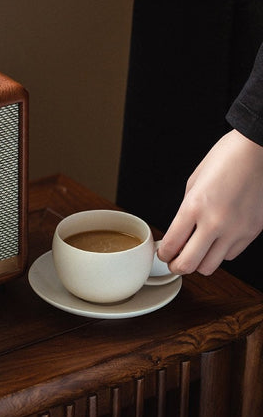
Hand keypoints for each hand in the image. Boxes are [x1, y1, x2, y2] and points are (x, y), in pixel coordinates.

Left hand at [158, 130, 262, 275]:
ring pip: (210, 266)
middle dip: (176, 266)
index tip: (163, 253)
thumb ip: (185, 212)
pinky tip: (217, 241)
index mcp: (194, 206)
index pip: (171, 245)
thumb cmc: (224, 159)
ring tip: (196, 252)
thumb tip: (179, 234)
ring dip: (199, 263)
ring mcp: (236, 230)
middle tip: (174, 262)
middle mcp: (215, 222)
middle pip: (188, 265)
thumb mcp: (193, 183)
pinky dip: (220, 253)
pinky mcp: (252, 232)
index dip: (163, 254)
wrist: (256, 150)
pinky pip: (230, 255)